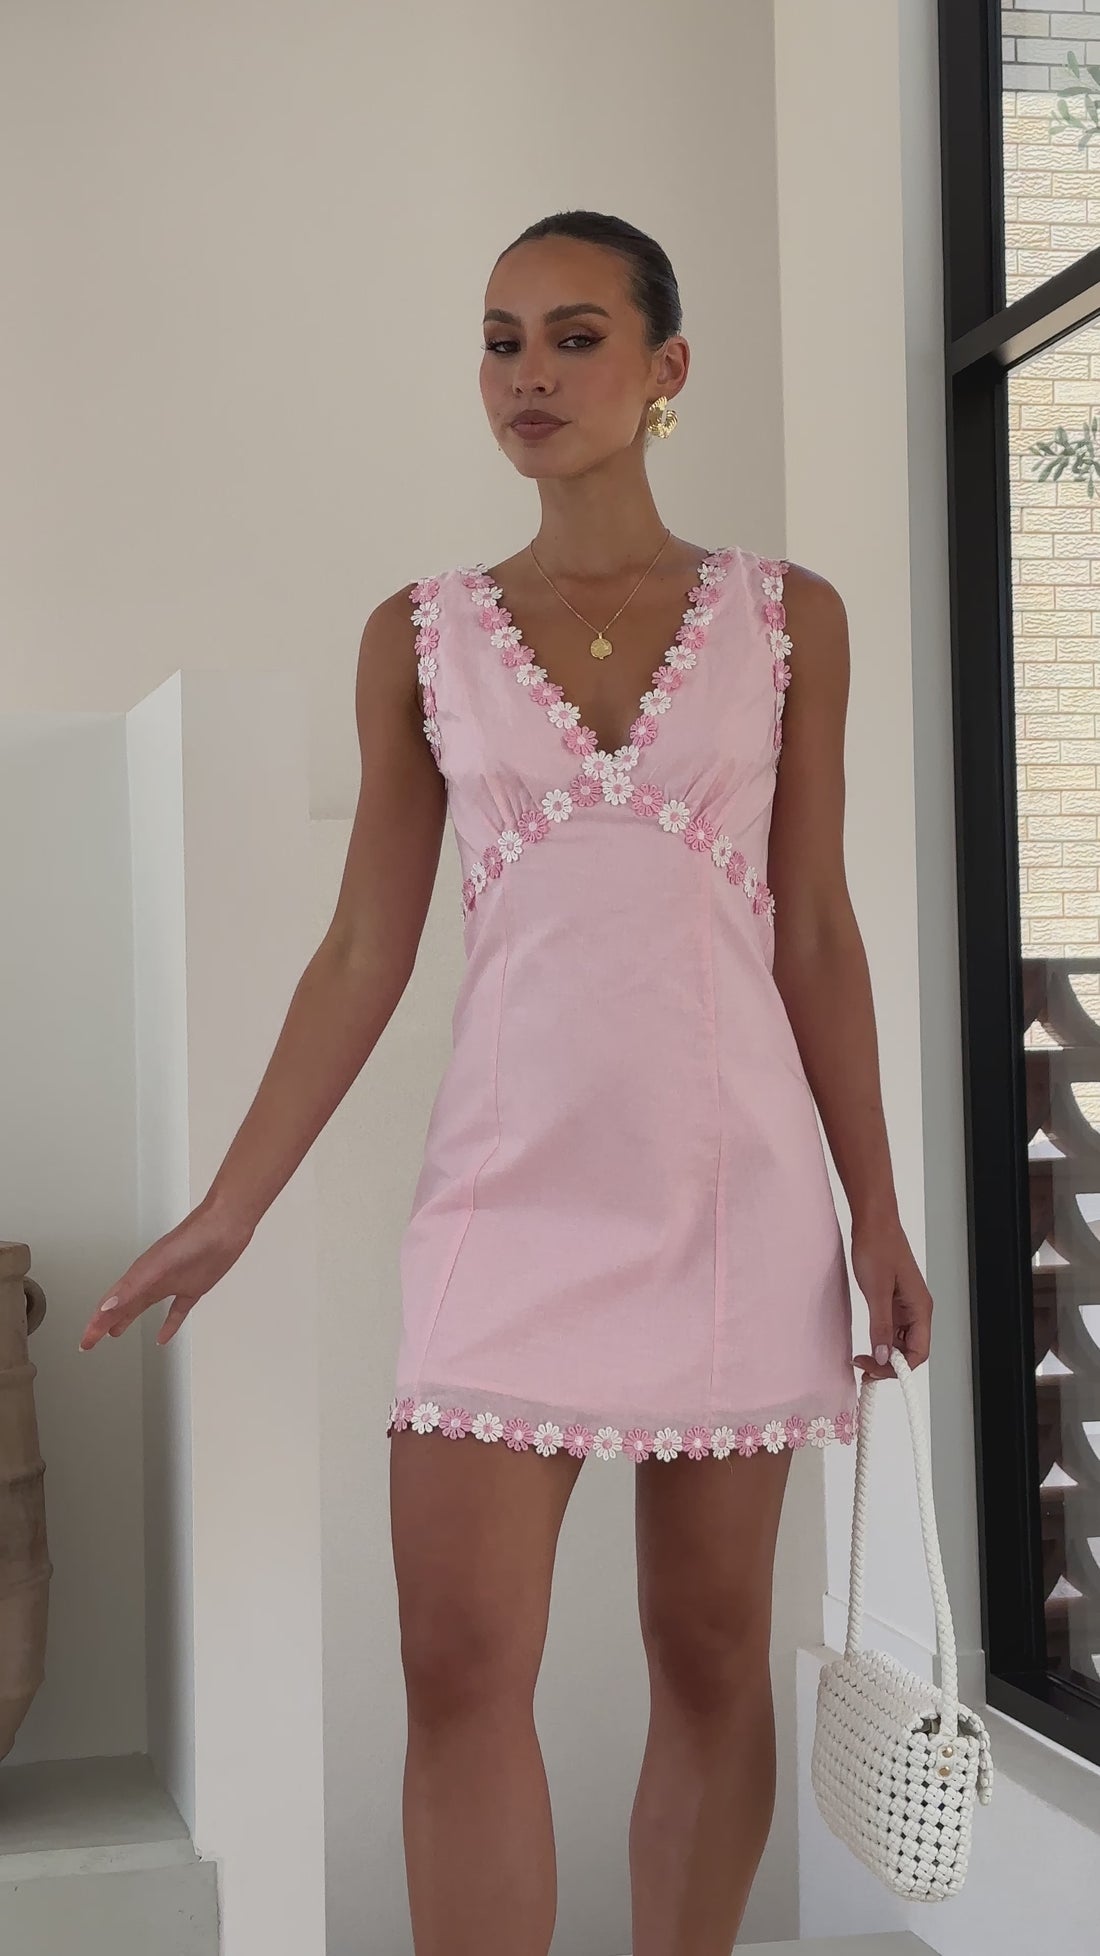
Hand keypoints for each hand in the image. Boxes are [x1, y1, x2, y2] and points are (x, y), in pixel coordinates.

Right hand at [78, 1196, 254, 1350]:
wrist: (224, 1226)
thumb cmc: (192, 1239)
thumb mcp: (158, 1265)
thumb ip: (132, 1287)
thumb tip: (108, 1307)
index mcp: (139, 1275)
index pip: (110, 1305)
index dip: (96, 1324)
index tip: (86, 1342)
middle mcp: (151, 1280)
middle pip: (122, 1307)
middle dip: (104, 1323)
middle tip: (91, 1340)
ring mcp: (171, 1284)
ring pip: (143, 1307)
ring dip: (128, 1319)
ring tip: (115, 1333)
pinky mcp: (192, 1288)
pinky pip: (176, 1312)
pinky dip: (168, 1325)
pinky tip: (164, 1337)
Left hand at [850, 1213, 931, 1381]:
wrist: (873, 1221)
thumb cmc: (879, 1247)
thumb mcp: (877, 1291)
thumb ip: (881, 1326)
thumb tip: (883, 1358)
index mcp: (920, 1308)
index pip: (918, 1353)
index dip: (898, 1368)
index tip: (874, 1370)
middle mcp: (917, 1309)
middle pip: (911, 1351)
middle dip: (889, 1364)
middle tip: (863, 1366)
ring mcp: (906, 1306)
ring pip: (900, 1341)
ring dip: (884, 1353)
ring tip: (862, 1357)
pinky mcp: (894, 1300)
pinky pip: (892, 1328)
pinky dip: (880, 1339)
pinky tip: (867, 1341)